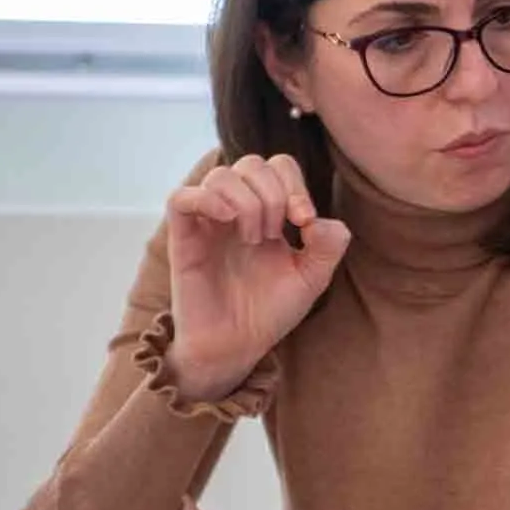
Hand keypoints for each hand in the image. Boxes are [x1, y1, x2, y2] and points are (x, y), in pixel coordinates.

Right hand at [163, 153, 351, 401]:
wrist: (237, 345)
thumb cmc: (269, 311)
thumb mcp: (313, 278)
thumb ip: (329, 245)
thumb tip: (317, 219)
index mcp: (266, 213)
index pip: (278, 166)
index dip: (294, 183)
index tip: (303, 220)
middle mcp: (236, 211)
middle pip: (251, 163)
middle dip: (273, 194)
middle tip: (274, 234)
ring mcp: (208, 222)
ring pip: (220, 175)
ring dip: (247, 202)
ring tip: (253, 238)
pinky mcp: (183, 238)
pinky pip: (181, 198)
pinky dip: (207, 199)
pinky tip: (228, 220)